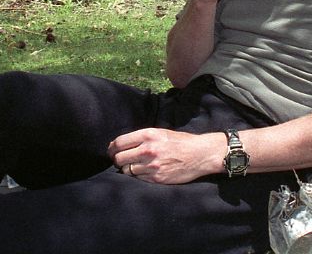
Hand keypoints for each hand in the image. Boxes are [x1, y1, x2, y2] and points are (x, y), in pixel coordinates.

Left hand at [107, 128, 225, 183]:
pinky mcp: (157, 178)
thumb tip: (122, 144)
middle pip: (119, 158)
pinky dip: (139, 176)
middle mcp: (148, 150)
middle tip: (120, 160)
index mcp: (148, 135)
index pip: (119, 142)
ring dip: (128, 169)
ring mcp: (152, 166)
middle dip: (117, 160)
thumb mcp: (161, 132)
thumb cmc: (181, 141)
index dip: (112, 148)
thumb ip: (142, 137)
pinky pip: (138, 179)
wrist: (200, 154)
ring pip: (127, 170)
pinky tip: (145, 171)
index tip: (111, 151)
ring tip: (134, 166)